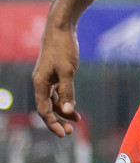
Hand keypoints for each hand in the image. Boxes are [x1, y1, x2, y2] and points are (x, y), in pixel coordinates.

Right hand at [32, 18, 80, 137]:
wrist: (61, 29)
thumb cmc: (64, 48)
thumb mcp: (67, 71)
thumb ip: (67, 91)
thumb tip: (67, 111)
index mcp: (40, 84)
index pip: (44, 110)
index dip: (52, 123)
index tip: (64, 134)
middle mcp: (40, 83)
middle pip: (47, 108)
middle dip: (58, 120)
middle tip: (71, 132)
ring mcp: (46, 78)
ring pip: (52, 100)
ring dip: (62, 111)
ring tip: (76, 120)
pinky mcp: (53, 73)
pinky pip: (56, 92)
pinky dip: (64, 100)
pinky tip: (72, 106)